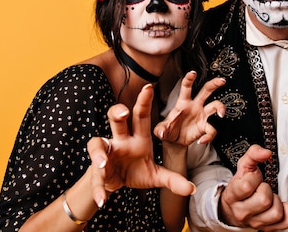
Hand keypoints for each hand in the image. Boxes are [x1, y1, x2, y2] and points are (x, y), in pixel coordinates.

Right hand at [87, 84, 195, 206]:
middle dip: (117, 113)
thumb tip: (192, 188)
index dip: (144, 101)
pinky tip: (102, 200)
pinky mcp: (97, 170)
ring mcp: (107, 153)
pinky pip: (95, 176)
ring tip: (102, 163)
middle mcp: (121, 140)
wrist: (116, 184)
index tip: (148, 87)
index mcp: (138, 137)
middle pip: (116, 120)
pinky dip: (98, 188)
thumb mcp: (156, 176)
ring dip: (99, 153)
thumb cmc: (136, 171)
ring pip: (97, 143)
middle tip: (122, 113)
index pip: (142, 115)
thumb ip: (173, 180)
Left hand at [154, 71, 225, 145]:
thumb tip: (162, 133)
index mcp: (183, 102)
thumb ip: (160, 130)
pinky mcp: (204, 127)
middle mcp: (195, 106)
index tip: (193, 72)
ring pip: (215, 106)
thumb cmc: (168, 130)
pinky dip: (208, 136)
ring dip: (220, 108)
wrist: (173, 142)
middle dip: (214, 84)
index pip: (186, 87)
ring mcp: (201, 115)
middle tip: (222, 81)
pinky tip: (202, 141)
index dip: (190, 79)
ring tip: (220, 114)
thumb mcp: (160, 130)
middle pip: (206, 91)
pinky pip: (211, 129)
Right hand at [219, 145, 287, 230]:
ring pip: (276, 213)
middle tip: (262, 187)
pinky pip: (286, 222)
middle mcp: (242, 212)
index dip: (254, 177)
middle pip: (264, 200)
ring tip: (270, 197)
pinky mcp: (267, 229)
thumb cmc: (240, 185)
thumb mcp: (242, 167)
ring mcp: (255, 222)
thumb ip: (253, 154)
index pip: (247, 186)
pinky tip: (281, 205)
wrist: (234, 208)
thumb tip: (266, 153)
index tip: (254, 177)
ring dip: (276, 201)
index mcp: (233, 195)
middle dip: (266, 189)